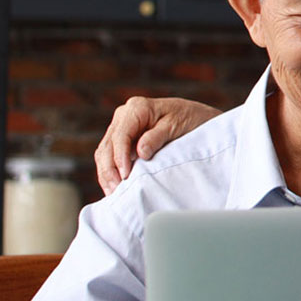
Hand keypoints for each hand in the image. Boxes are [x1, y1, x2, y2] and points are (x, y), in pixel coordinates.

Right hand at [93, 97, 219, 193]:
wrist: (196, 116)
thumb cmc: (189, 119)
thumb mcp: (177, 126)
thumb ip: (157, 137)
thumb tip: (140, 152)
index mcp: (137, 108)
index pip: (120, 135)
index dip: (120, 157)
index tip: (125, 175)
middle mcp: (124, 115)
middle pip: (107, 145)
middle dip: (109, 169)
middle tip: (117, 190)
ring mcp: (121, 127)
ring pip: (104, 152)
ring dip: (106, 173)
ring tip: (114, 193)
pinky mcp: (122, 139)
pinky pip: (109, 156)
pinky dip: (110, 171)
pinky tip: (113, 187)